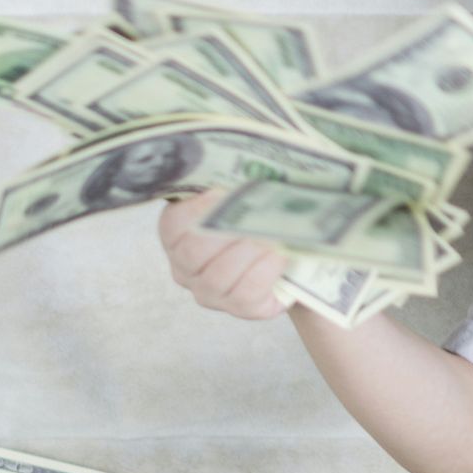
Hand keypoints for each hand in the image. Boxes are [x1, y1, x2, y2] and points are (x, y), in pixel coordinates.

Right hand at [158, 190, 291, 319]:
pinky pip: (245, 295)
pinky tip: (280, 255)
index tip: (222, 192)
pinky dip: (265, 271)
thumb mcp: (247, 197)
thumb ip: (238, 183)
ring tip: (274, 235)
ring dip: (249, 251)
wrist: (298, 256)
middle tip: (257, 216)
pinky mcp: (242, 309)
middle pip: (194, 252)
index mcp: (180, 235)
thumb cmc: (266, 219)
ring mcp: (211, 292)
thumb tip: (249, 163)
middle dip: (228, 232)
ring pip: (218, 276)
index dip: (196, 209)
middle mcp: (187, 268)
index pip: (173, 224)